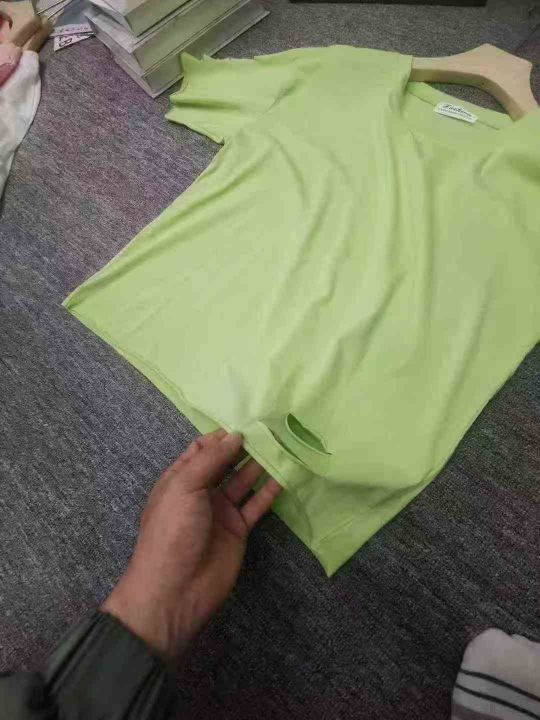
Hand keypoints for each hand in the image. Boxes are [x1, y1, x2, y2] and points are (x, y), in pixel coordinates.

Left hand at [102, 429, 281, 661]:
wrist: (176, 590)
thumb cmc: (172, 531)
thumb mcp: (184, 486)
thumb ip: (211, 459)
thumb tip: (236, 435)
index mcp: (180, 478)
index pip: (202, 449)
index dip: (222, 436)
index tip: (246, 421)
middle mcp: (201, 491)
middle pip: (226, 463)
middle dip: (244, 447)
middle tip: (271, 429)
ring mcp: (220, 511)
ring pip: (243, 481)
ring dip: (260, 465)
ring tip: (282, 445)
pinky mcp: (238, 529)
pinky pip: (256, 505)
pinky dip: (270, 491)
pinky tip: (286, 475)